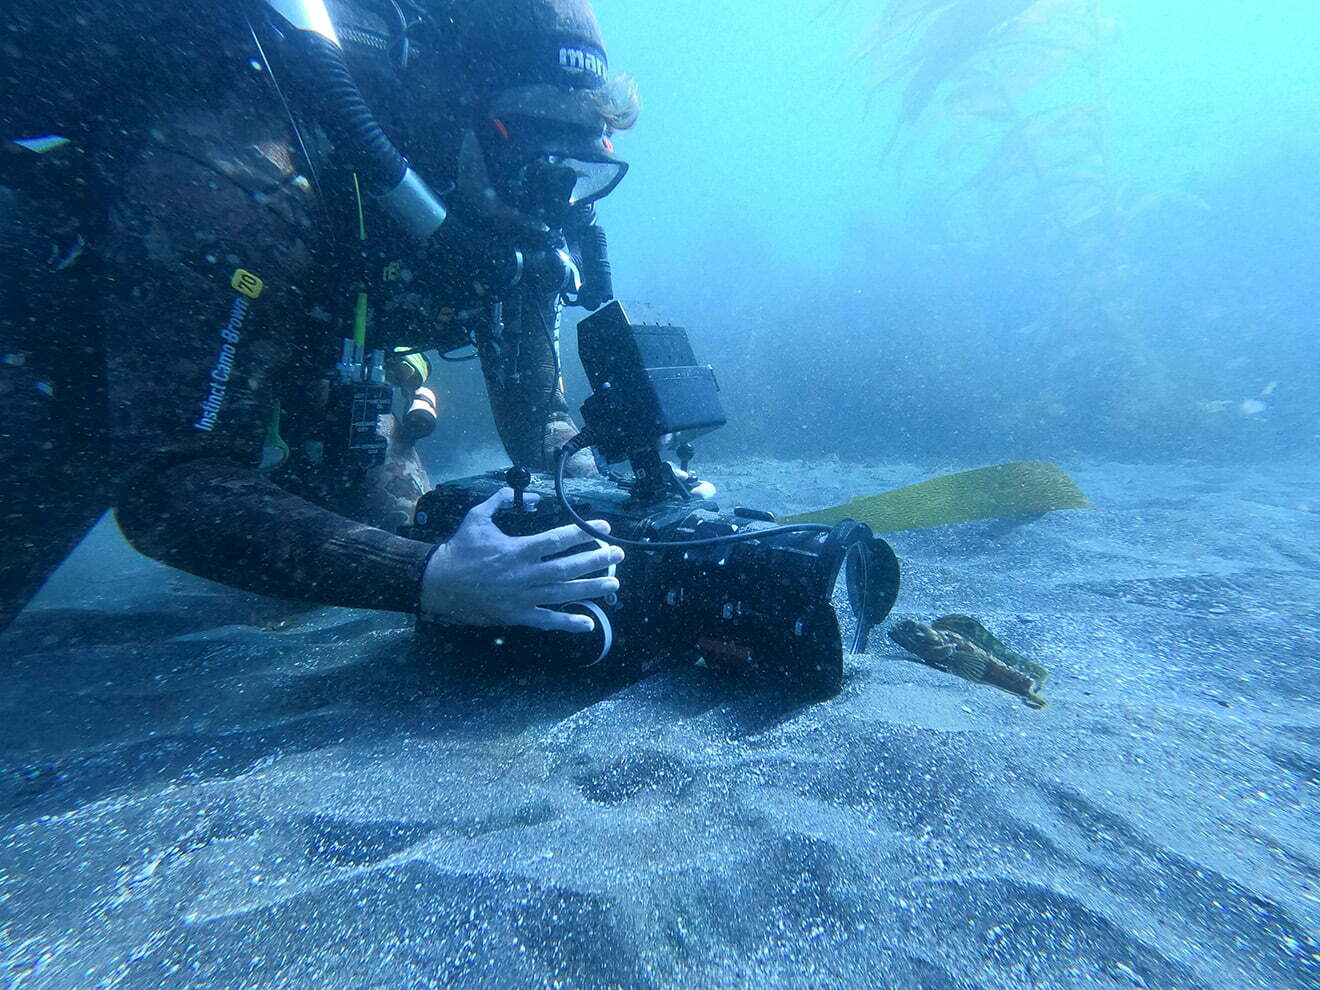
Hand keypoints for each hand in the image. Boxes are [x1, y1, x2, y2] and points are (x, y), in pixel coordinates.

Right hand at [419, 488, 623, 632]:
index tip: (603, 528)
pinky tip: (589, 623)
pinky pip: (547, 620)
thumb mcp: (476, 519)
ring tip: (614, 584)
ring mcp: (523, 596)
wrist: (438, 583)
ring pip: (564, 593)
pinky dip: (568, 622)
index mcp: (518, 549)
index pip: (558, 540)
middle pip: (568, 567)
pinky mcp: (517, 614)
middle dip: (597, 561)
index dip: (583, 533)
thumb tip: (513, 490)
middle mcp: (525, 574)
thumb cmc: (459, 550)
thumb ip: (498, 502)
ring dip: (592, 589)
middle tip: (618, 555)